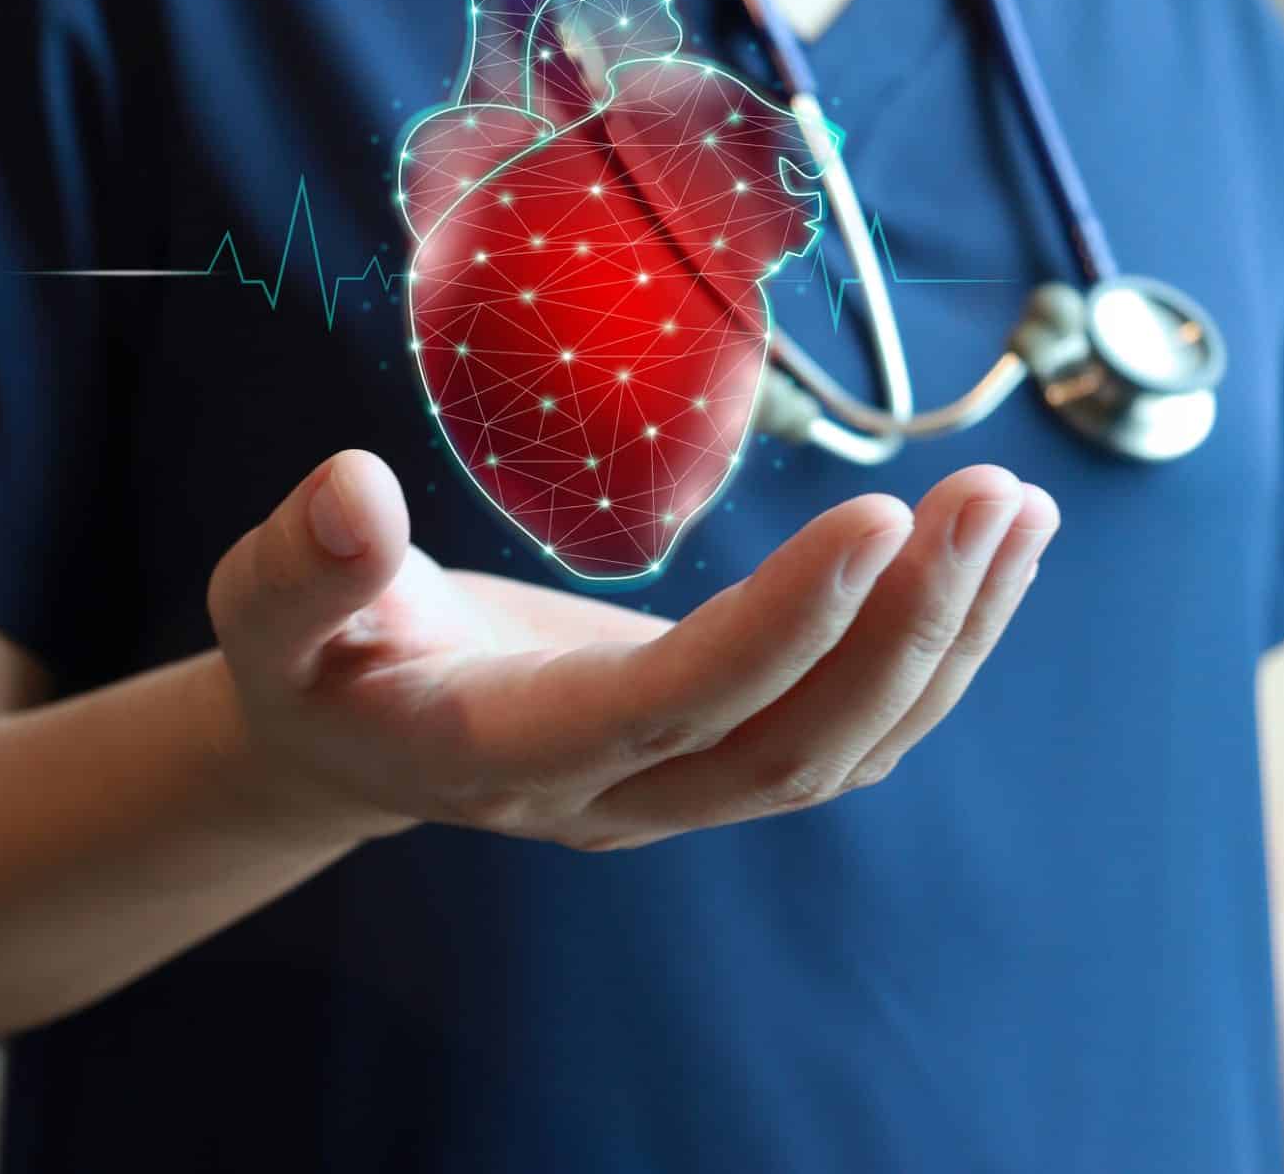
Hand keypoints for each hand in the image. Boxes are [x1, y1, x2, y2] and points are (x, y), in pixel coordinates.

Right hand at [208, 451, 1057, 850]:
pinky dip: (929, 655)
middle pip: (792, 748)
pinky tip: (984, 563)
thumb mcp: (266, 612)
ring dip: (944, 640)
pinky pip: (848, 732)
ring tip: (1017, 510)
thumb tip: (350, 489)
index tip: (878, 519)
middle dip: (904, 630)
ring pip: (842, 750)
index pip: (668, 707)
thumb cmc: (312, 659)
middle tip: (989, 496)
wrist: (356, 736)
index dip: (778, 632)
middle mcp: (613, 795)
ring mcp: (676, 790)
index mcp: (504, 752)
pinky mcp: (716, 759)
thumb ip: (302, 565)